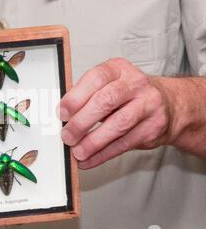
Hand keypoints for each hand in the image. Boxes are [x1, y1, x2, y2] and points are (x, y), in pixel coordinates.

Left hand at [58, 58, 173, 168]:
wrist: (168, 105)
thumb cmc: (128, 95)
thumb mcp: (108, 85)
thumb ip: (85, 96)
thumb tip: (61, 116)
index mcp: (118, 69)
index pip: (96, 78)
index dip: (76, 97)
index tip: (62, 113)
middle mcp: (135, 83)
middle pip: (106, 101)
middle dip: (82, 122)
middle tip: (67, 136)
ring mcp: (148, 104)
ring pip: (118, 124)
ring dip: (93, 141)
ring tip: (77, 151)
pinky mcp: (153, 127)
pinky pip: (124, 143)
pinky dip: (103, 154)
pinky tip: (89, 159)